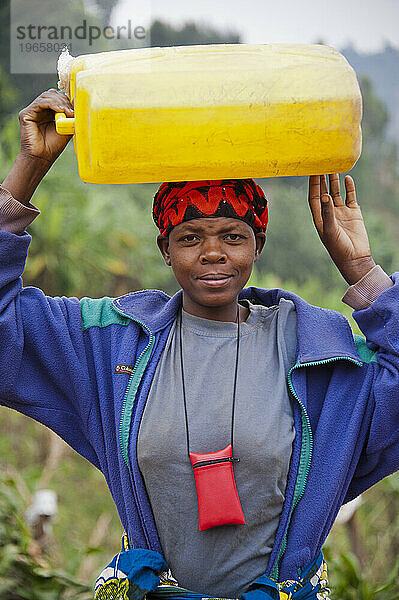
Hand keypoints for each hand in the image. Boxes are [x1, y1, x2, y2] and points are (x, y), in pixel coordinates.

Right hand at [2, 90, 73, 204]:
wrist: (42, 158)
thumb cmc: (54, 146)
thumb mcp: (66, 128)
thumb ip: (71, 116)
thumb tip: (78, 102)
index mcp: (48, 112)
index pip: (58, 97)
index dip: (67, 100)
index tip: (75, 109)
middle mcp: (40, 110)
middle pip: (52, 94)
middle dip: (64, 100)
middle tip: (71, 111)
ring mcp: (32, 111)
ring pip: (46, 96)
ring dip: (59, 102)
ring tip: (67, 112)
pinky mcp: (26, 114)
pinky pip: (40, 103)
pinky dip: (51, 103)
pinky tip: (60, 110)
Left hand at [308, 174, 375, 284]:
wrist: (355, 258)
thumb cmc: (338, 248)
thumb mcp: (330, 231)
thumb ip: (327, 213)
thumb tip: (325, 196)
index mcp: (319, 217)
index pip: (314, 197)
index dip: (313, 185)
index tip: (312, 171)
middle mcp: (329, 213)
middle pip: (324, 192)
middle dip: (322, 179)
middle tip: (321, 164)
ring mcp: (341, 212)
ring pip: (336, 192)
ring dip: (335, 181)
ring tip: (333, 167)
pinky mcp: (354, 213)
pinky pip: (350, 197)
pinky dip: (349, 188)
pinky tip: (348, 178)